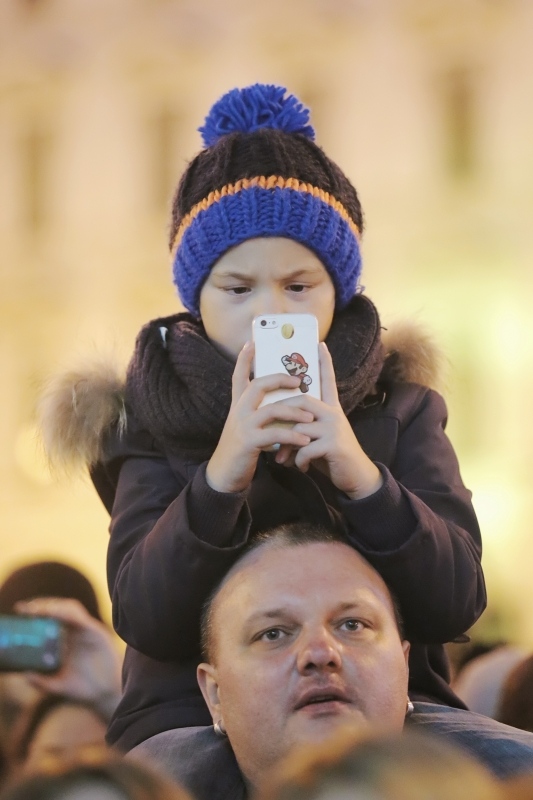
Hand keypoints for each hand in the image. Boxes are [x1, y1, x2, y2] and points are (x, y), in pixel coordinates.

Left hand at [14, 597, 121, 718]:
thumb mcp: (57, 685)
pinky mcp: (96, 633)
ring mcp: (86, 630)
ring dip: (55, 606)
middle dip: (43, 605)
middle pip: (60, 608)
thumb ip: (42, 682)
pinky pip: (82, 620)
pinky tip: (58, 615)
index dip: (37, 611)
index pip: (51, 617)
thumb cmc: (82, 688)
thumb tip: (25, 675)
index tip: (21, 609)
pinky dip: (70, 615)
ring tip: (40, 610)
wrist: (105, 694)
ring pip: (71, 608)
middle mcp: (75, 631)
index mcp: (65, 638)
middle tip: (28, 608)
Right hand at [206, 342, 314, 492]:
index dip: (244, 360)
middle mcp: (238, 411)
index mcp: (238, 406)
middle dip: (279, 379)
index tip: (251, 342)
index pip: (238, 377)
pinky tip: (305, 440)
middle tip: (298, 380)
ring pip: (271, 410)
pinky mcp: (248, 442)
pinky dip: (292, 436)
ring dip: (294, 412)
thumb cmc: (240, 451)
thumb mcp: (246, 427)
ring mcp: (242, 425)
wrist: (224, 475)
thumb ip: (258, 414)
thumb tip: (278, 404)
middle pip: (258, 385)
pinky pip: (274, 434)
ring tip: (311, 417)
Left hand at [275, 342, 382, 499]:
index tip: (320, 344)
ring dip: (286, 445)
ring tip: (281, 458)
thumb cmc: (332, 457)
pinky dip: (298, 460)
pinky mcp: (334, 444)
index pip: (328, 381)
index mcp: (331, 410)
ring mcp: (334, 428)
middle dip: (281, 414)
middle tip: (268, 429)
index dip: (325, 363)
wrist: (355, 477)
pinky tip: (300, 468)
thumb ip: (303, 429)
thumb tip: (279, 430)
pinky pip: (306, 448)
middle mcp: (334, 414)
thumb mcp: (317, 439)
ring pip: (299, 427)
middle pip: (302, 401)